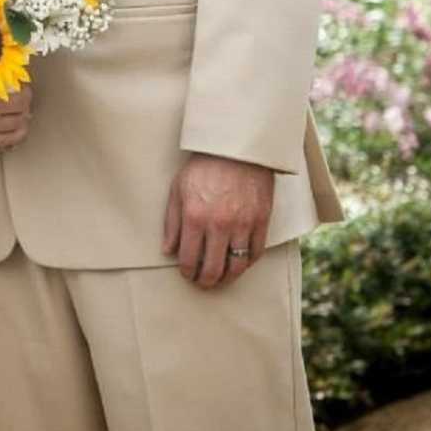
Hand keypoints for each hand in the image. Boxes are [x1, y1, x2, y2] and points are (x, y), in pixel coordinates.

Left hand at [162, 153, 274, 287]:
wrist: (236, 148)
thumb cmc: (203, 166)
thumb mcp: (178, 189)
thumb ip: (171, 222)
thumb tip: (168, 250)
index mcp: (195, 217)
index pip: (189, 259)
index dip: (187, 272)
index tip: (187, 274)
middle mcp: (219, 225)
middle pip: (213, 269)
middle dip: (206, 281)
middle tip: (203, 282)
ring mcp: (243, 224)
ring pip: (236, 267)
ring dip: (227, 278)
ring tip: (221, 278)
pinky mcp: (261, 221)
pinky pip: (256, 253)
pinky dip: (247, 263)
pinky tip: (239, 263)